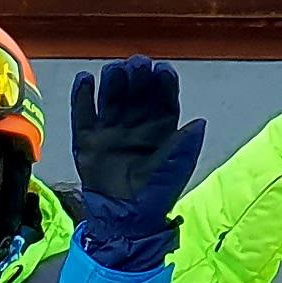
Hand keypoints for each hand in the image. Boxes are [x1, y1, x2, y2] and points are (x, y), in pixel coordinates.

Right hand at [69, 62, 207, 274]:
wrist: (123, 218)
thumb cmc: (154, 193)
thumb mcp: (175, 169)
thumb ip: (185, 145)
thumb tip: (199, 121)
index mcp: (160, 129)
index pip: (162, 99)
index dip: (162, 84)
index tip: (162, 70)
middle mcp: (135, 125)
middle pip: (136, 93)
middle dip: (137, 78)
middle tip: (137, 64)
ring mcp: (110, 131)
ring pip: (111, 98)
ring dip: (113, 83)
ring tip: (115, 70)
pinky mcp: (87, 140)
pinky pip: (82, 114)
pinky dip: (82, 97)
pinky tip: (85, 80)